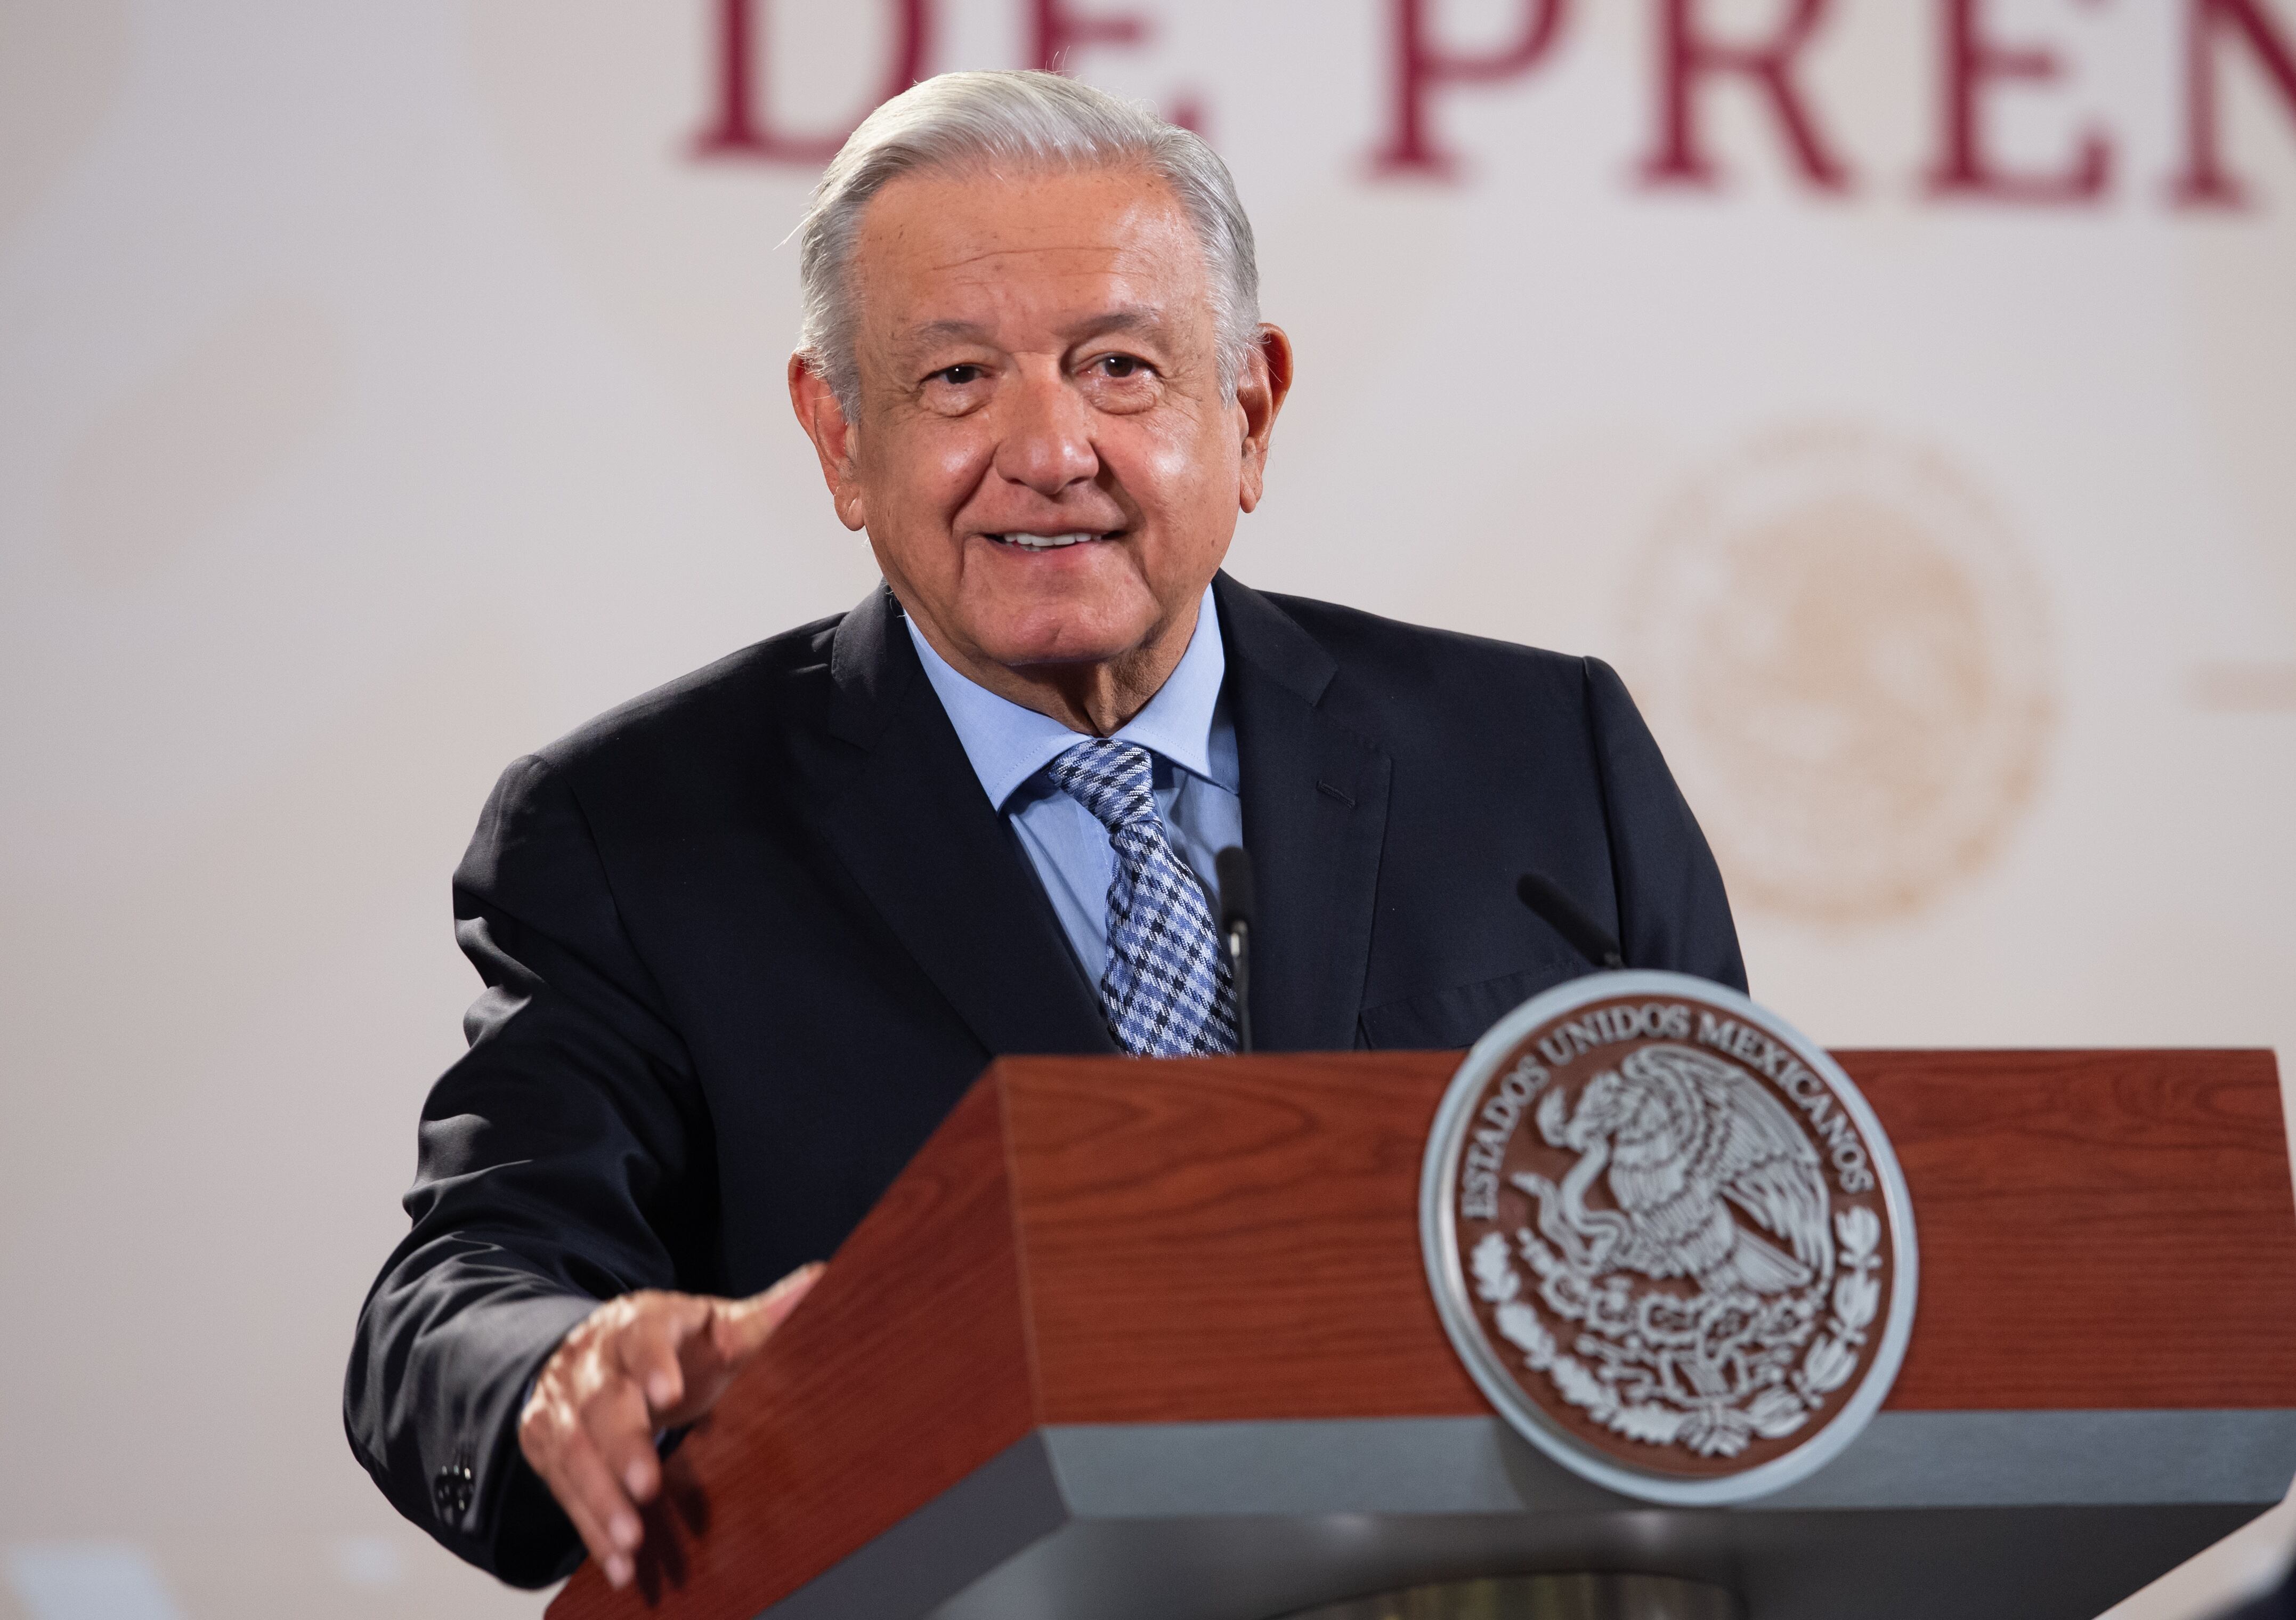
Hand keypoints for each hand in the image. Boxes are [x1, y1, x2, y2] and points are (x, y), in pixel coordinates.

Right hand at [517, 1264, 822, 1586]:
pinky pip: (563, 1488)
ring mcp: (563, 1403)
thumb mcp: (714, 1326)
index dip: (653, 1363)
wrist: (594, 1350)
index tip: (668, 1394)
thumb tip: (824, 1280)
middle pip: (602, 1402)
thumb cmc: (673, 1344)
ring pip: (574, 1450)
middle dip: (622, 1446)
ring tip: (631, 1539)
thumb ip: (765, 1315)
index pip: (643, 1335)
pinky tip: (619, 1562)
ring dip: (600, 1499)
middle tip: (646, 1487)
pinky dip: (589, 1527)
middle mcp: (594, 1362)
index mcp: (640, 1324)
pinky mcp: (546, 1443)